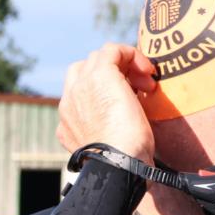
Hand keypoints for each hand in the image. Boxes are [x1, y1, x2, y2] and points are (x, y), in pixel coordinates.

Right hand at [56, 43, 157, 164]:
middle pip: (85, 71)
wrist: (118, 164)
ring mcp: (80, 87)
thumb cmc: (122, 164)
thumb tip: (120, 128)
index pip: (79, 93)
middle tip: (138, 89)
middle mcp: (68, 103)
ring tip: (146, 84)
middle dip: (113, 75)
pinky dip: (131, 54)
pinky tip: (147, 71)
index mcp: (67, 123)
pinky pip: (113, 50)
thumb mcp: (108, 148)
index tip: (129, 101)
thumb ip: (105, 133)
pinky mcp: (99, 75)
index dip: (105, 90)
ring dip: (124, 66)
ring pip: (98, 59)